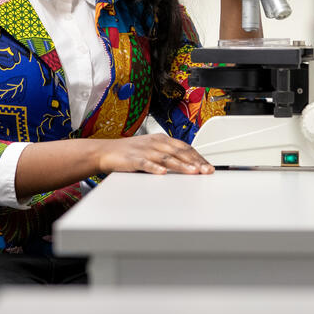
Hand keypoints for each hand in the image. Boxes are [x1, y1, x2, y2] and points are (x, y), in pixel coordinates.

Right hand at [96, 135, 213, 174]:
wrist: (106, 151)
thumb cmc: (130, 152)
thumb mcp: (153, 150)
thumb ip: (169, 155)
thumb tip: (189, 164)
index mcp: (162, 139)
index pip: (185, 147)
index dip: (198, 157)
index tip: (208, 166)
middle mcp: (155, 143)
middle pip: (179, 152)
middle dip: (195, 162)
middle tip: (206, 170)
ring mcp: (144, 151)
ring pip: (166, 158)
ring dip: (181, 165)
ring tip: (192, 172)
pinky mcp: (133, 159)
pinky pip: (146, 163)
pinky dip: (155, 168)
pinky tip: (163, 173)